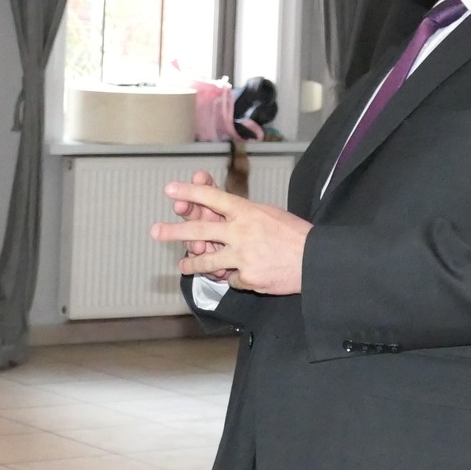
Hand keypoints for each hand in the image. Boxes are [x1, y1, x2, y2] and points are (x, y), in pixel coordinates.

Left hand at [151, 180, 310, 294]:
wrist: (315, 260)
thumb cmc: (294, 234)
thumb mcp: (269, 214)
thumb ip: (243, 216)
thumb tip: (219, 216)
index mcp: (247, 211)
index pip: (213, 197)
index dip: (190, 192)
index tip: (170, 190)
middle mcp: (241, 232)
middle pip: (200, 229)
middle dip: (174, 230)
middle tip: (155, 231)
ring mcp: (241, 256)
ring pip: (207, 260)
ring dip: (192, 262)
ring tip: (183, 264)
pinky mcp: (246, 277)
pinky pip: (230, 278)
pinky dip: (233, 277)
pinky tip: (242, 275)